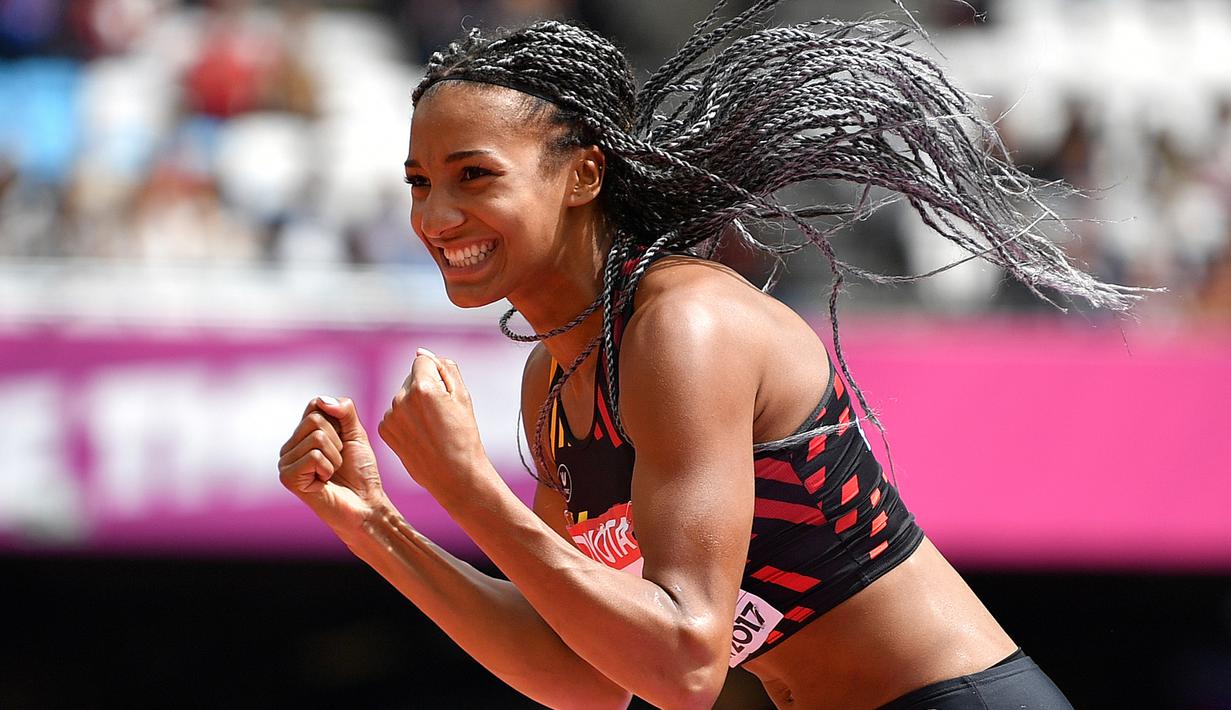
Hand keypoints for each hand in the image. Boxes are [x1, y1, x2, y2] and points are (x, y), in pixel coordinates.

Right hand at [278, 396, 388, 533]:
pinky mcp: (288, 478)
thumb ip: (344, 410)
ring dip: (335, 456)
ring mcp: (285, 463)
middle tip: (339, 461)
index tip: (344, 442)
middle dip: (338, 440)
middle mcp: (289, 447)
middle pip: (315, 420)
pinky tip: (325, 481)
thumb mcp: (356, 433)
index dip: (338, 421)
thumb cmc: (360, 471)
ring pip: (316, 437)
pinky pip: (314, 456)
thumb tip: (322, 401)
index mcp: (302, 435)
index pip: (315, 405)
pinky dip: (328, 467)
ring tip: (332, 472)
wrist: (365, 504)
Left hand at [378, 349, 491, 497]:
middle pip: (412, 378)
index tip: (445, 394)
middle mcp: (401, 399)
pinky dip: (406, 420)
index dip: (437, 374)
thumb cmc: (464, 436)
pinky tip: (420, 435)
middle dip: (425, 389)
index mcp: (423, 387)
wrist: (454, 475)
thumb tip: (421, 352)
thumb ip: (445, 368)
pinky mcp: (385, 430)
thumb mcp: (463, 397)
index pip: (423, 361)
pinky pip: (395, 413)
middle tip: (442, 415)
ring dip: (414, 405)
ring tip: (432, 428)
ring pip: (403, 397)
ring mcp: (391, 416)